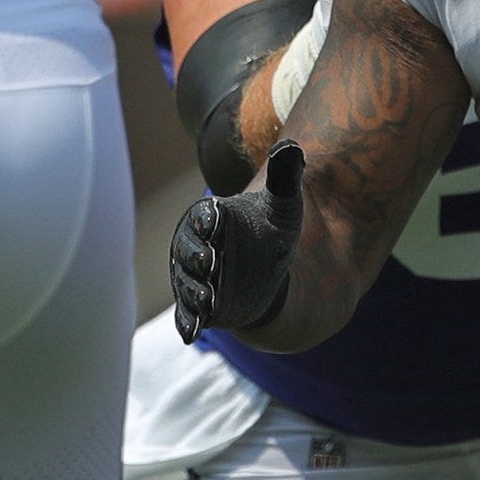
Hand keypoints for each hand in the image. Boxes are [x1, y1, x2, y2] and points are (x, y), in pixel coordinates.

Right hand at [170, 139, 305, 342]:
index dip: (207, 218)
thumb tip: (293, 147)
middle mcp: (196, 246)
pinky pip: (187, 314)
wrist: (271, 271)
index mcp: (211, 216)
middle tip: (209, 261)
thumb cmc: (272, 232)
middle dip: (196, 255)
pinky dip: (187, 322)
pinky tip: (192, 332)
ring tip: (208, 300)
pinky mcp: (199, 305)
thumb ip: (284, 177)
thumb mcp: (282, 206)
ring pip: (187, 283)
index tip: (215, 220)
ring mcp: (195, 277)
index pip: (203, 215)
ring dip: (194, 292)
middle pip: (188, 250)